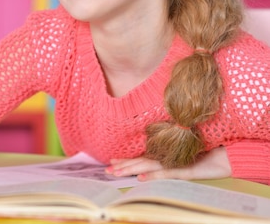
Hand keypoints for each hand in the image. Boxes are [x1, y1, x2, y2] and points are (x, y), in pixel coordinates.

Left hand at [105, 146, 231, 180]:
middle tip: (106, 170)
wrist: (228, 155)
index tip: (111, 162)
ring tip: (116, 172)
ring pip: (148, 166)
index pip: (142, 158)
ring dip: (131, 169)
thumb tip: (153, 168)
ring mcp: (176, 162)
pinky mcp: (185, 169)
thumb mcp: (186, 161)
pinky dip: (153, 176)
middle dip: (123, 165)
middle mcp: (168, 157)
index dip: (127, 160)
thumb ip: (171, 162)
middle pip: (141, 162)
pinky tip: (140, 179)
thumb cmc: (207, 154)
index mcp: (167, 156)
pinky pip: (166, 173)